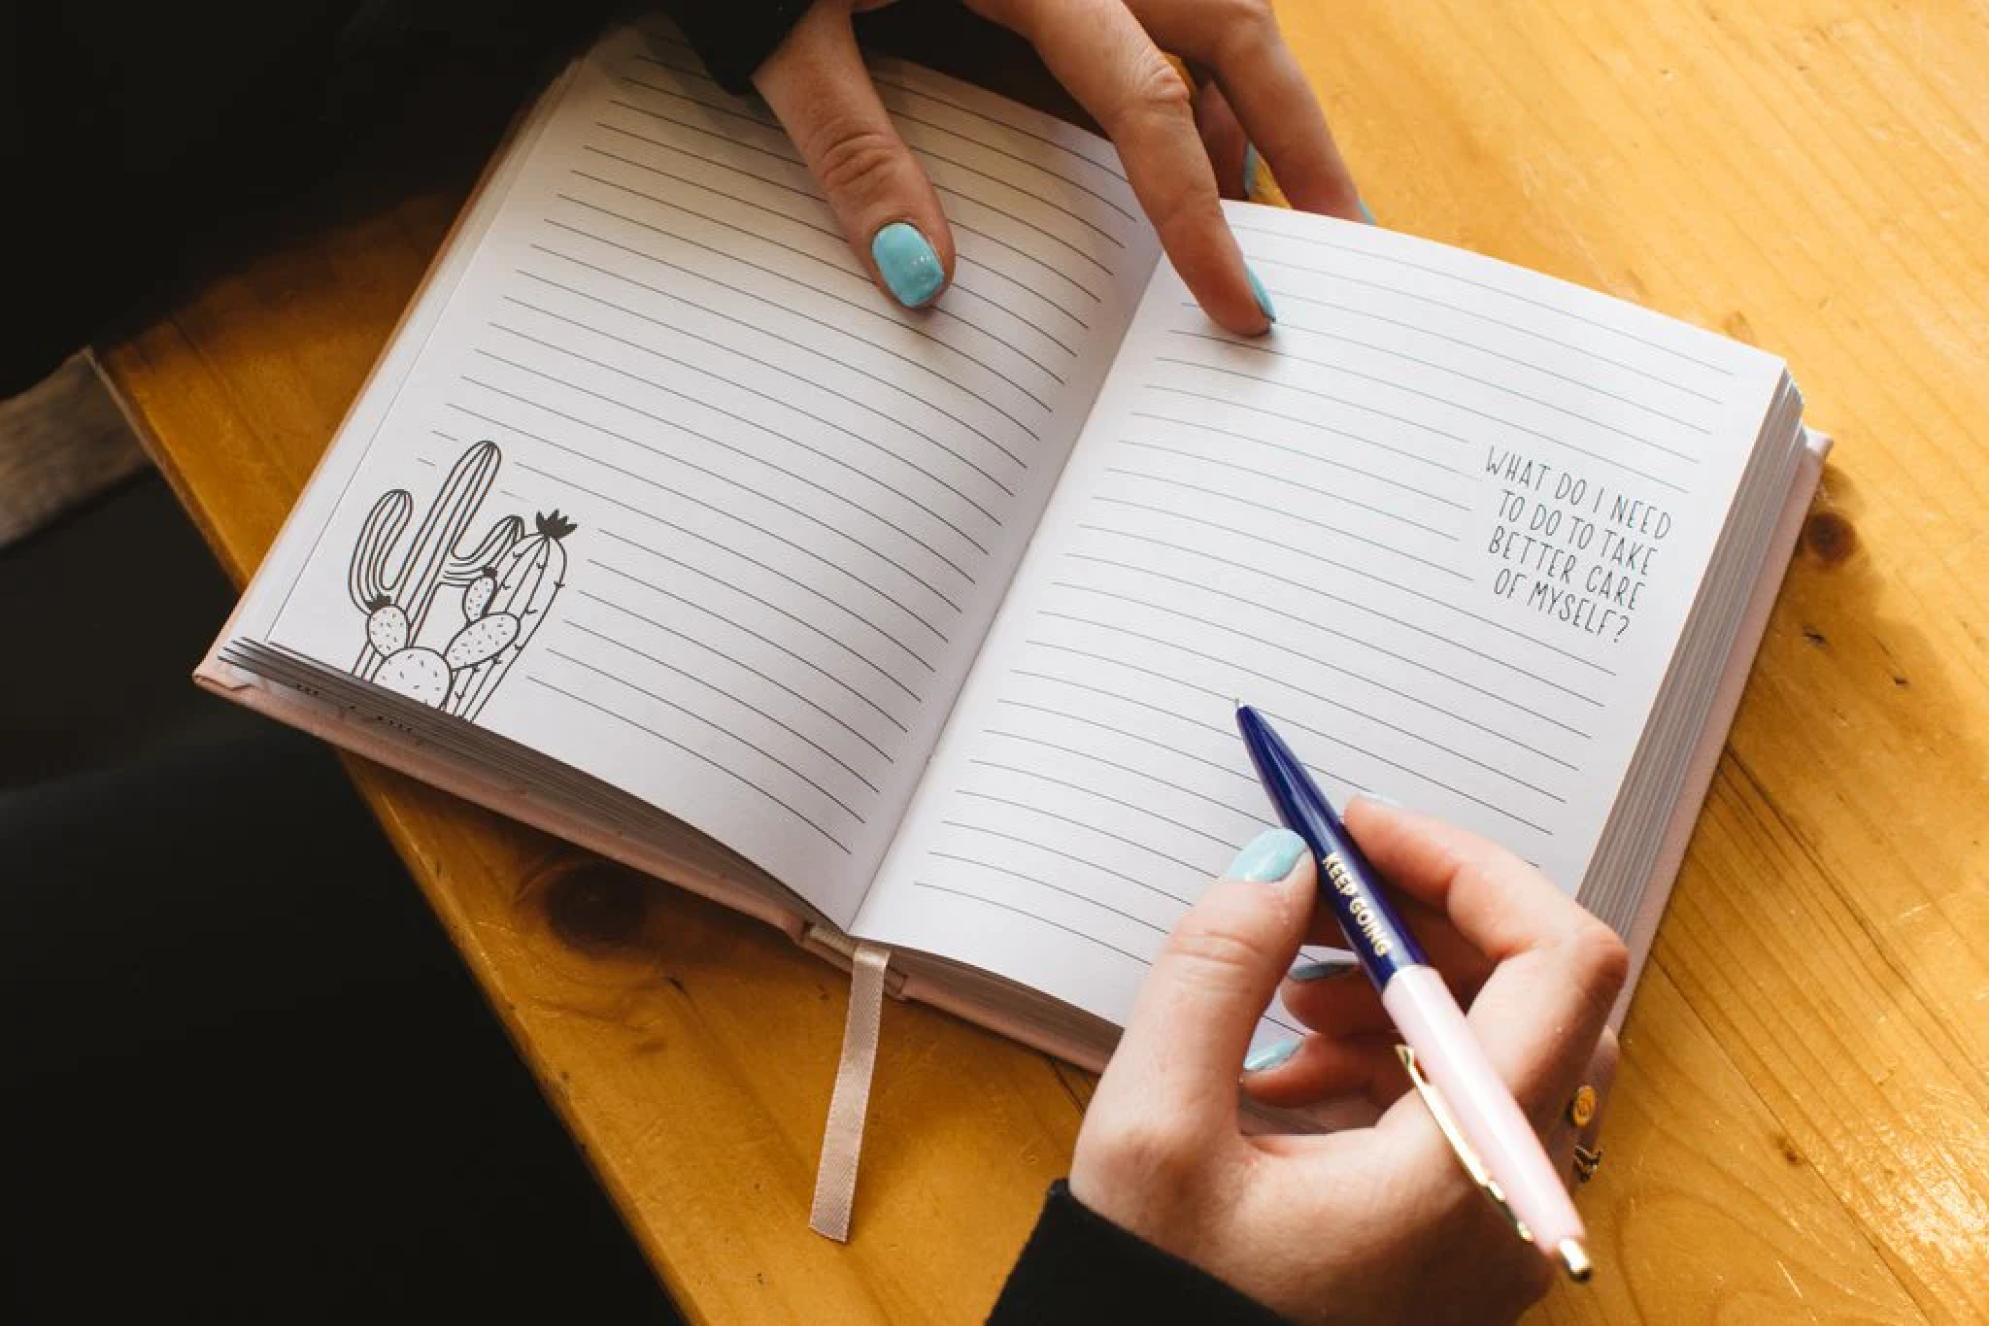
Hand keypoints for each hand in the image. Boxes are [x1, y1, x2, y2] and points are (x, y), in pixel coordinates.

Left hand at [753, 0, 1361, 329]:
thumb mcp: (781, 27)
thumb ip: (851, 147)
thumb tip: (923, 281)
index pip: (1143, 102)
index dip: (1199, 215)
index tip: (1242, 308)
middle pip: (1238, 32)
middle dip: (1300, 142)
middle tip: (1347, 245)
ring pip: (1220, 8)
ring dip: (1259, 107)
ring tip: (1281, 210)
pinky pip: (1169, 0)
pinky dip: (1199, 71)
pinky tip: (1198, 136)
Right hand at [1071, 801, 1627, 1324]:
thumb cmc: (1166, 1311)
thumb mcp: (1152, 1131)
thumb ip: (1214, 972)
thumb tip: (1280, 866)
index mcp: (1473, 1173)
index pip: (1562, 962)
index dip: (1470, 865)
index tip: (1364, 830)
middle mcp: (1520, 1201)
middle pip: (1542, 995)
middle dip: (1425, 919)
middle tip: (1320, 887)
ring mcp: (1502, 1226)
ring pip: (1506, 1045)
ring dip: (1402, 984)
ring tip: (1286, 992)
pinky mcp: (1466, 1238)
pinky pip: (1466, 1106)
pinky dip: (1389, 1054)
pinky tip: (1287, 1065)